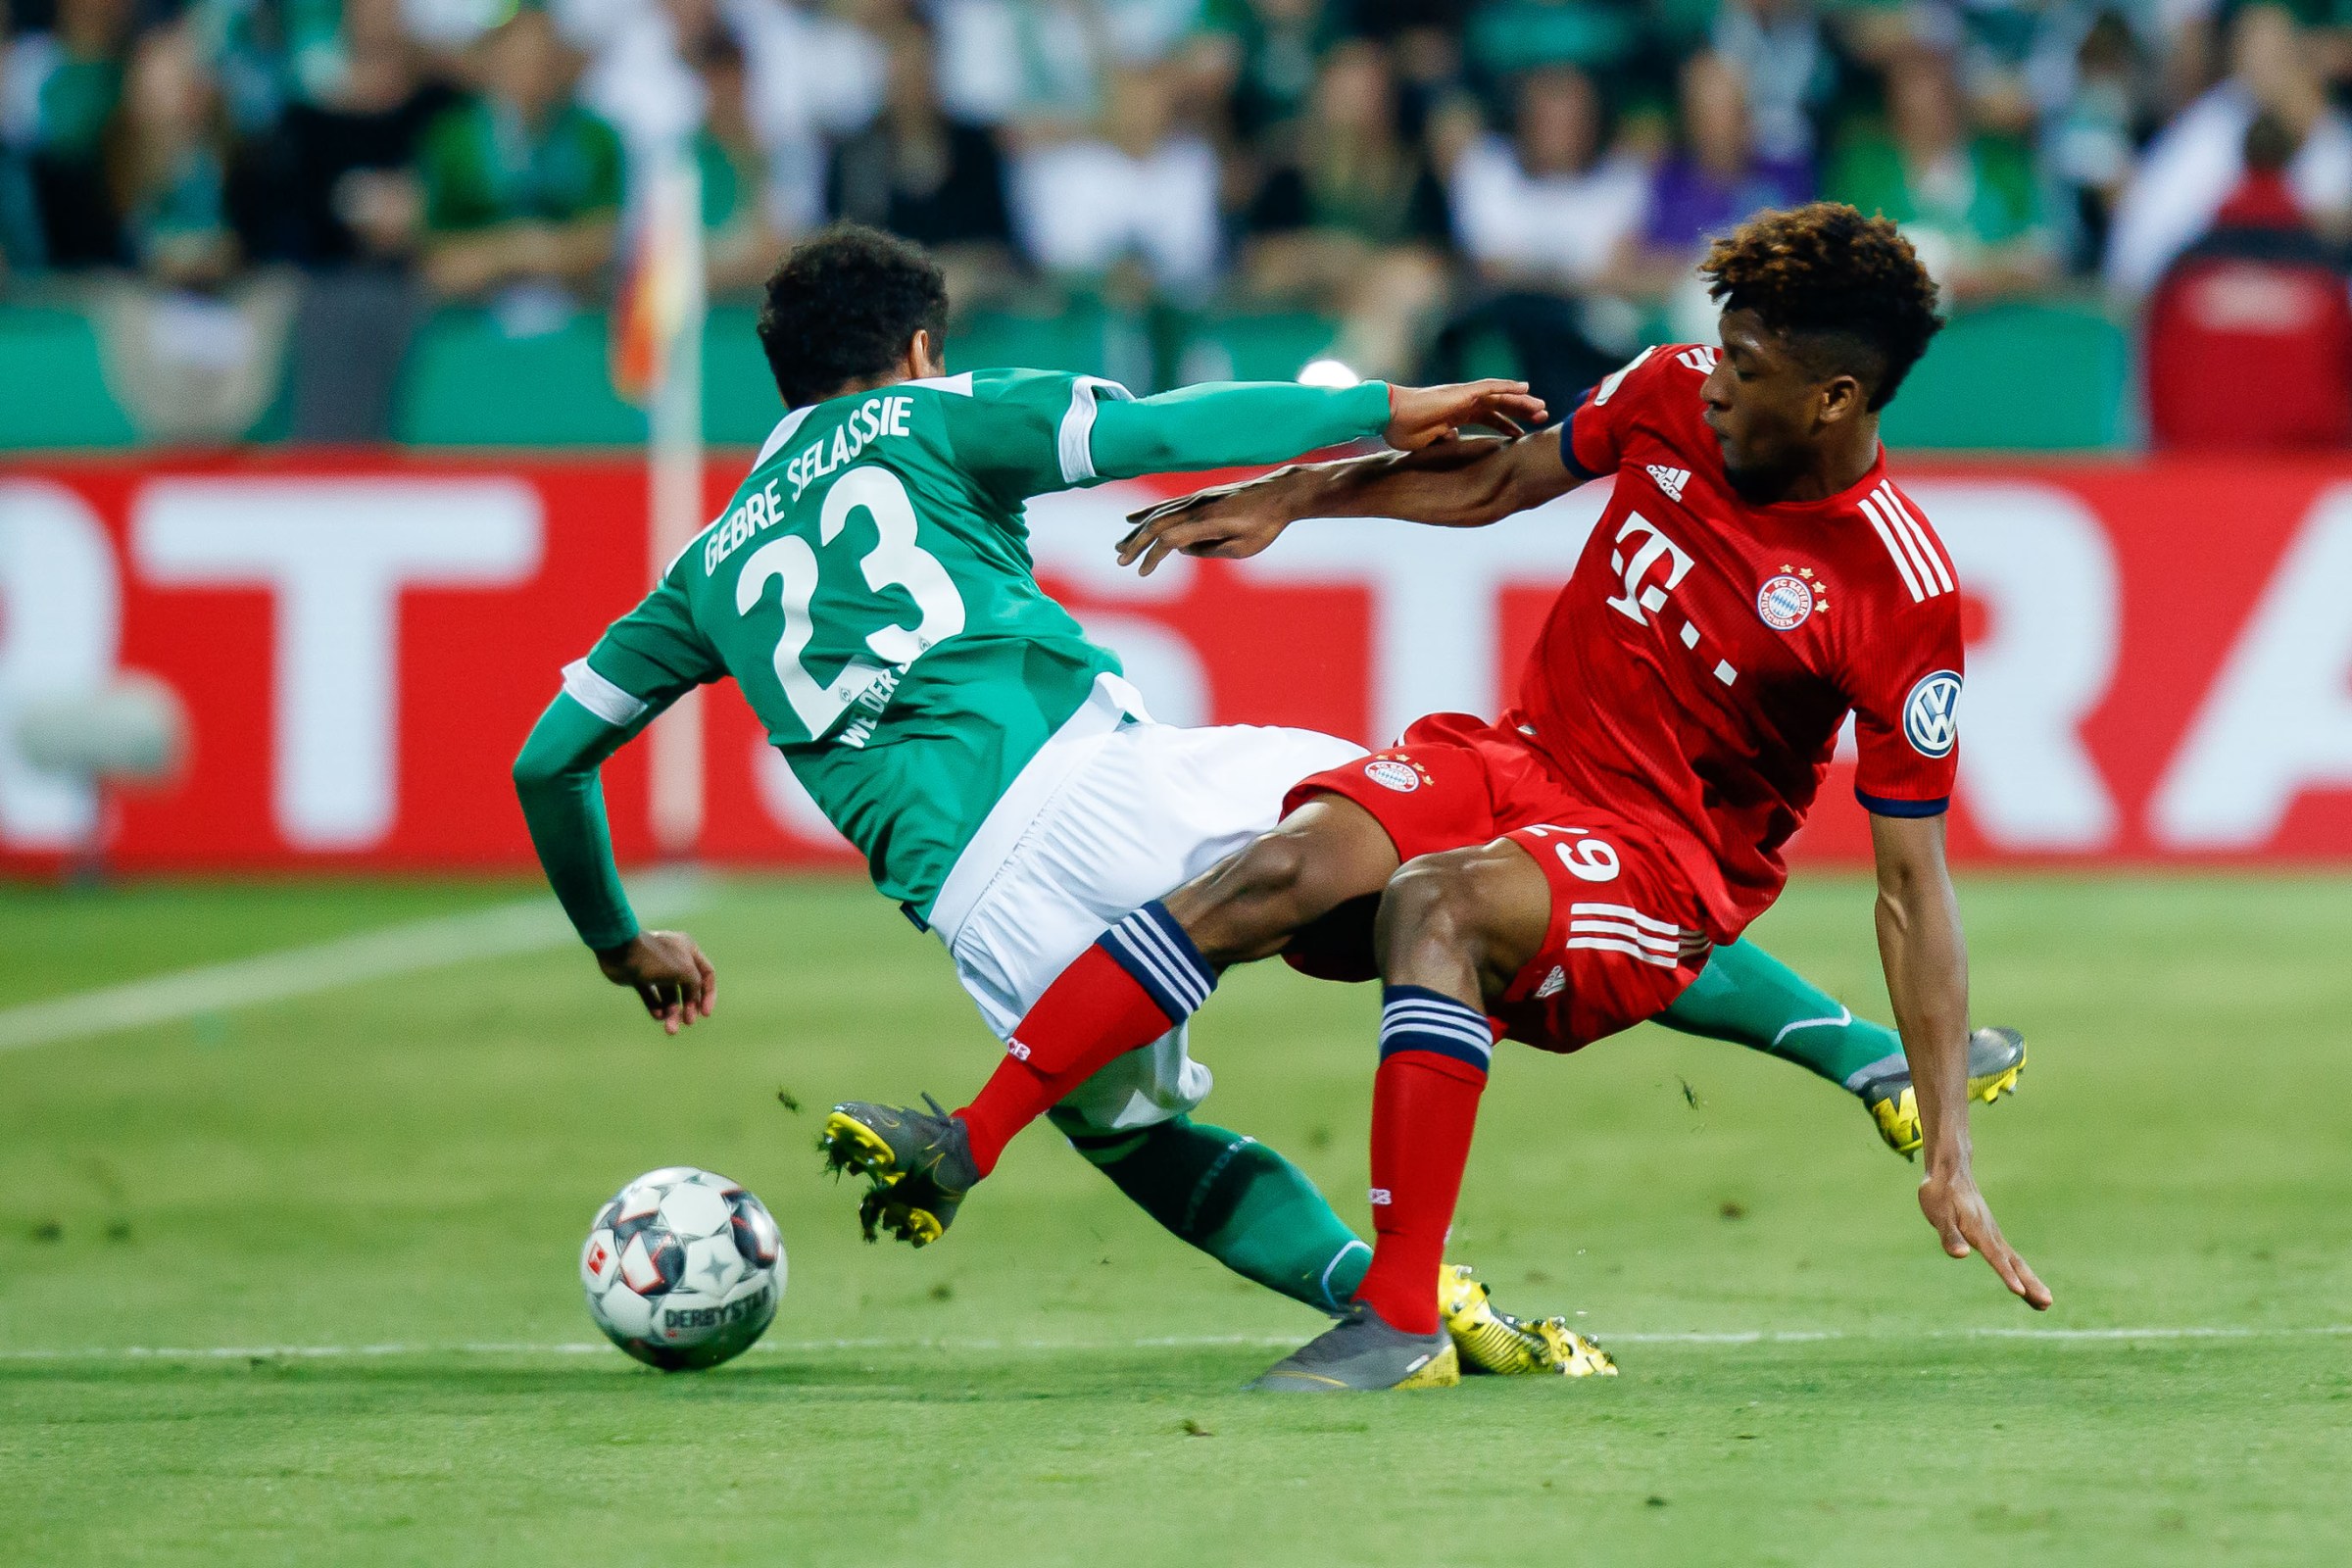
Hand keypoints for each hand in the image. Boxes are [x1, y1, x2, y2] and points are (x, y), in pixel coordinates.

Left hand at [596, 930, 716, 1035]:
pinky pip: (652, 996)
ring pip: (669, 995)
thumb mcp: (686, 972)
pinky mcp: (640, 977)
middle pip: (688, 988)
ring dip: (672, 1012)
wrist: (620, 954)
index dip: (709, 995)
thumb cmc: (657, 960)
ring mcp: (656, 968)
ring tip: (669, 1028)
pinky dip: (657, 1007)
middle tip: (687, 1022)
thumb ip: (696, 986)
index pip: (707, 974)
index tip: (705, 1014)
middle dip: (688, 1007)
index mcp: (688, 949)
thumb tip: (692, 1000)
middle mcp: (674, 958)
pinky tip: (658, 1017)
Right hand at [1117, 471, 1301, 576]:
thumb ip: (1209, 550)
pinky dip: (1149, 512)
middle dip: (1137, 544)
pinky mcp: (1200, 495)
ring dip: (1138, 530)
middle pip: (1158, 525)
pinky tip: (1134, 519)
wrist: (1280, 494)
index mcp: (1208, 523)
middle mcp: (1198, 506)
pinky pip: (1169, 504)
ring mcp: (1198, 498)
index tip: (1141, 572)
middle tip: (1120, 560)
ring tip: (1120, 544)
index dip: (1152, 557)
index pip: (1170, 540)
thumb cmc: (1265, 525)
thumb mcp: (1242, 549)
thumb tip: (1182, 550)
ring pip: (1160, 513)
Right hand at [1383, 379, 1546, 450]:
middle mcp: (1462, 402)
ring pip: (1500, 396)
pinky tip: (1525, 389)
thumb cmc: (1402, 429)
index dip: (1505, 425)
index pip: (1487, 418)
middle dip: (1520, 411)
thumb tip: (1455, 439)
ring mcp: (1463, 396)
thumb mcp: (1429, 441)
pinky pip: (1490, 388)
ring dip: (1521, 401)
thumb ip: (1444, 439)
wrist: (1389, 417)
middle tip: (1541, 417)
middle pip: (1499, 406)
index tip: (1520, 434)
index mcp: (1455, 415)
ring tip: (1541, 407)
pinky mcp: (1462, 393)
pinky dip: (1508, 387)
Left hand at [1919, 1161, 2051, 1309]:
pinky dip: (2019, 1272)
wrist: (1949, 1172)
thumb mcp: (1939, 1215)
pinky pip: (2009, 1257)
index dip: (2007, 1275)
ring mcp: (1994, 1235)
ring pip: (2016, 1262)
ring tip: (2045, 1303)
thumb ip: (1950, 1236)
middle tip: (2047, 1303)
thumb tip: (1961, 1255)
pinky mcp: (1991, 1234)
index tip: (2020, 1292)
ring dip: (2031, 1281)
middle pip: (2015, 1263)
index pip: (1997, 1258)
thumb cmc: (1940, 1194)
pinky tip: (2024, 1283)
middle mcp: (1992, 1235)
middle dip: (2031, 1284)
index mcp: (1980, 1233)